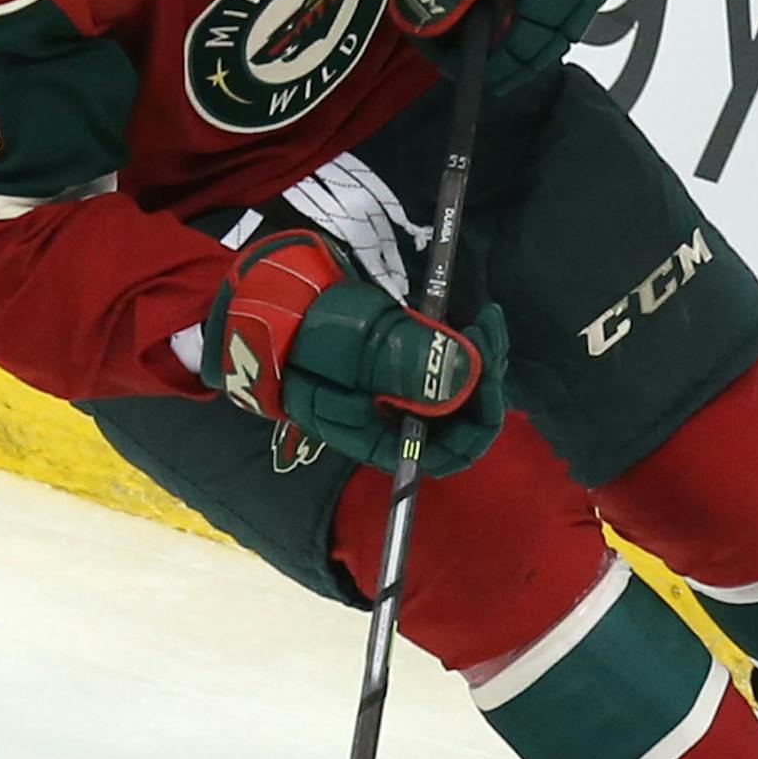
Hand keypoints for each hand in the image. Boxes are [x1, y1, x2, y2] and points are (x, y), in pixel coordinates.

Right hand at [202, 230, 507, 474]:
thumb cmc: (301, 334)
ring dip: (483, 359)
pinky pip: (451, 369)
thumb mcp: (352, 347)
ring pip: (464, 393)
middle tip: (488, 326)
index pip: (449, 451)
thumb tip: (468, 376)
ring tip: (485, 318)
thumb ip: (406, 363)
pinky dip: (469, 347)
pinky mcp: (406, 370)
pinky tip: (475, 320)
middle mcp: (397, 426)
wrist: (270, 307)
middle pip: (464, 421)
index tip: (487, 369)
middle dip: (487, 378)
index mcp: (381, 439)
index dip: (480, 416)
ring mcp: (403, 397)